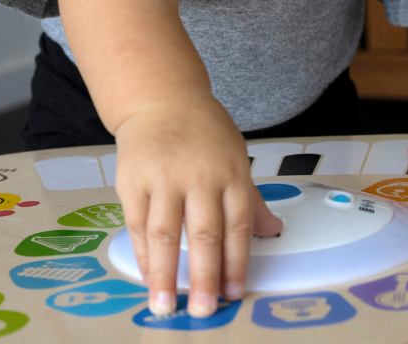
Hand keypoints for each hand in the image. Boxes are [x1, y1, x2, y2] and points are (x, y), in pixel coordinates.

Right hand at [114, 94, 281, 318]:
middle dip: (205, 275)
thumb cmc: (204, 131)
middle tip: (204, 309)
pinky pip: (137, 224)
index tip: (235, 293)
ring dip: (165, 274)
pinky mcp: (133, 179)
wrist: (163, 98)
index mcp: (230, 171)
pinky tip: (147, 275)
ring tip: (166, 305)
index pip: (238, 224)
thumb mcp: (236, 156)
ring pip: (165, 233)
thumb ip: (250, 199)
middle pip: (203, 233)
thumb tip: (273, 231)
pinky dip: (142, 254)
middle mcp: (198, 175)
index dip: (237, 262)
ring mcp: (164, 177)